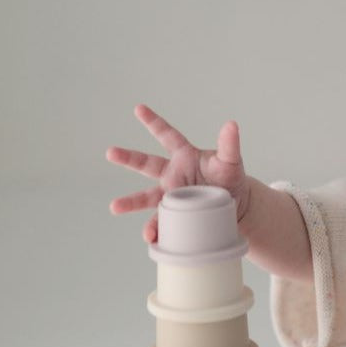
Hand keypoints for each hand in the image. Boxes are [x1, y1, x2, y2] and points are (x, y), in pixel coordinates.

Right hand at [106, 105, 250, 242]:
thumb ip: (229, 144)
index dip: (154, 122)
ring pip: (147, 198)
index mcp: (184, 156)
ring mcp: (171, 195)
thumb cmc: (230, 178)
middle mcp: (172, 174)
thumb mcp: (231, 161)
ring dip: (131, 203)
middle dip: (128, 158)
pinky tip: (150, 237)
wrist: (235, 205)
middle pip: (146, 164)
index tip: (139, 108)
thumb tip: (231, 125)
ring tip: (114, 207)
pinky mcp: (175, 215)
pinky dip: (156, 231)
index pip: (167, 135)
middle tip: (110, 153)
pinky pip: (161, 223)